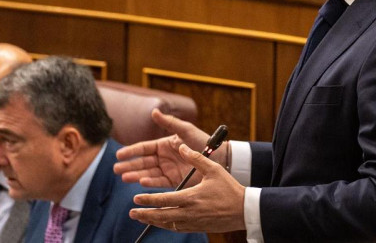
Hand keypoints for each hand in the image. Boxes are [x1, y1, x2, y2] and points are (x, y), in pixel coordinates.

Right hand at [114, 109, 228, 188]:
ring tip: (125, 177)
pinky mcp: (174, 181)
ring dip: (136, 174)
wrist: (218, 158)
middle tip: (116, 169)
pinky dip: (150, 182)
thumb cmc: (202, 141)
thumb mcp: (185, 130)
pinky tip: (141, 182)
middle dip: (129, 165)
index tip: (119, 155)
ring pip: (148, 173)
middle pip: (142, 162)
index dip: (131, 151)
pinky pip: (159, 182)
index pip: (143, 148)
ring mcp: (168, 169)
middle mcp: (163, 158)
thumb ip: (169, 122)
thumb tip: (153, 111)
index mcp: (164, 145)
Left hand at [129, 144, 246, 232]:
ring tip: (142, 218)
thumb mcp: (213, 169)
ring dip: (153, 222)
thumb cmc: (229, 188)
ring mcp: (193, 222)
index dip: (148, 200)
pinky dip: (166, 225)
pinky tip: (161, 222)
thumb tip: (181, 146)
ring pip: (168, 224)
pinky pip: (177, 228)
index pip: (164, 200)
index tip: (136, 199)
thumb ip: (196, 158)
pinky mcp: (198, 227)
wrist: (244, 210)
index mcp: (191, 197)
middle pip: (162, 216)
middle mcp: (190, 212)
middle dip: (145, 215)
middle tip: (132, 213)